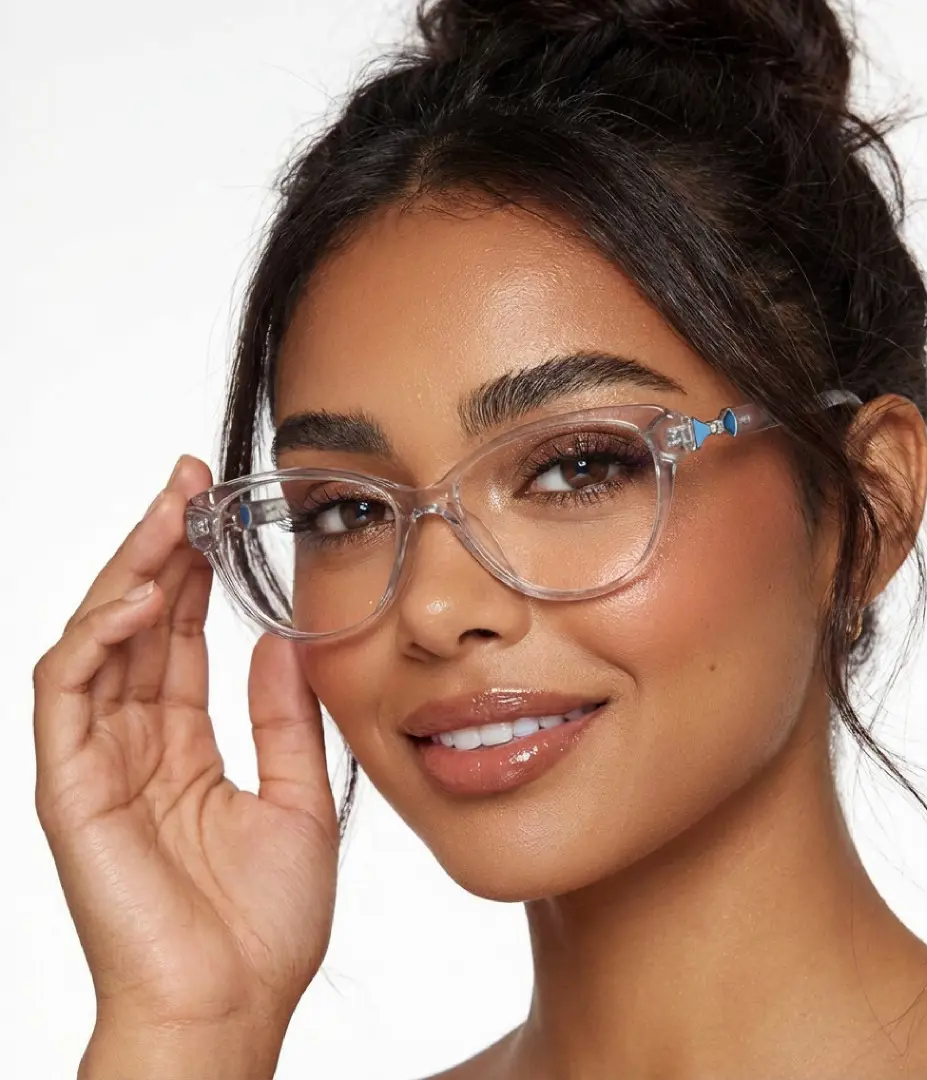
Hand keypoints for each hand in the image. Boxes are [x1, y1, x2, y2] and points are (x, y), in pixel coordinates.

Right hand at [33, 454, 338, 1040]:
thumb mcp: (297, 796)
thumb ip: (281, 716)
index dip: (194, 574)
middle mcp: (134, 747)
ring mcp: (97, 765)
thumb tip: (276, 638)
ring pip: (96, 644)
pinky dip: (94, 642)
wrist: (234, 1007)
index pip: (180, 641)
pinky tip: (138, 600)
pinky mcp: (71, 790)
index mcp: (182, 749)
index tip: (216, 513)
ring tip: (167, 517)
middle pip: (137, 628)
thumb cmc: (264, 923)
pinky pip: (66, 697)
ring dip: (127, 575)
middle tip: (186, 484)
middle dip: (157, 551)